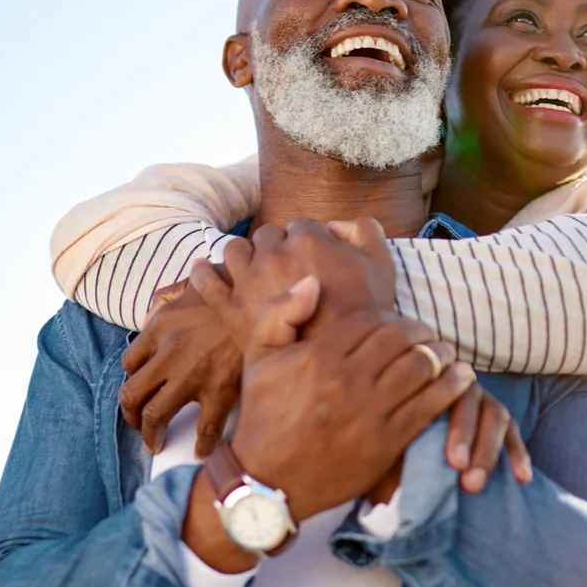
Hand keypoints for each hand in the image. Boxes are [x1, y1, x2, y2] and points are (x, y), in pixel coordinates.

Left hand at [120, 282, 241, 456]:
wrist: (267, 298)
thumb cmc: (234, 288)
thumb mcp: (191, 284)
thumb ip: (165, 297)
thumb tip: (150, 314)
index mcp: (160, 327)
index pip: (130, 362)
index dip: (132, 378)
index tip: (140, 388)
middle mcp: (168, 354)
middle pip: (133, 394)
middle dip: (131, 414)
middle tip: (139, 423)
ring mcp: (192, 376)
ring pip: (155, 415)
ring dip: (150, 434)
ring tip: (155, 443)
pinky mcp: (220, 391)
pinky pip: (205, 427)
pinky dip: (201, 443)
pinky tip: (201, 451)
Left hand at [189, 217, 394, 349]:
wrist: (339, 361)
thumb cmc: (364, 313)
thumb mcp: (382, 264)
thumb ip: (365, 230)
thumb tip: (337, 224)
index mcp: (307, 239)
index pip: (303, 225)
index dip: (310, 239)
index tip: (314, 256)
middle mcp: (273, 253)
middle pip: (268, 235)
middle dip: (276, 246)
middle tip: (287, 265)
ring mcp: (248, 280)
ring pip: (236, 249)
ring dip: (245, 253)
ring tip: (253, 265)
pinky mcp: (230, 309)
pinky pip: (207, 281)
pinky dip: (203, 271)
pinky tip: (204, 267)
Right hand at [227, 293, 473, 523]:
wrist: (265, 482)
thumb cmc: (264, 415)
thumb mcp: (259, 357)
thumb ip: (281, 312)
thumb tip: (313, 282)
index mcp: (319, 355)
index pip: (371, 319)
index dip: (391, 316)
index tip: (398, 323)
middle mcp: (347, 379)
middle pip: (401, 338)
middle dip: (421, 331)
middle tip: (428, 334)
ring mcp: (369, 412)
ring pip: (421, 367)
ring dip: (441, 355)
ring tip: (446, 353)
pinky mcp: (386, 442)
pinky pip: (429, 406)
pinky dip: (451, 388)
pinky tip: (461, 378)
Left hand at [367, 378, 532, 503]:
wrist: (416, 444)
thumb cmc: (392, 446)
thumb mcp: (387, 448)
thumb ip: (390, 455)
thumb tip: (391, 488)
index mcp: (426, 384)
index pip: (441, 393)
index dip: (454, 428)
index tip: (453, 463)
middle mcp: (455, 385)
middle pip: (470, 401)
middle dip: (470, 437)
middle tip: (462, 470)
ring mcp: (480, 398)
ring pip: (495, 413)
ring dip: (489, 449)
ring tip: (475, 484)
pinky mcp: (499, 418)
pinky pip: (512, 430)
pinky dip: (518, 452)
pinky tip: (523, 477)